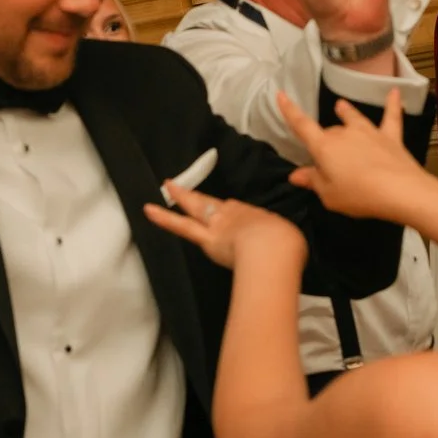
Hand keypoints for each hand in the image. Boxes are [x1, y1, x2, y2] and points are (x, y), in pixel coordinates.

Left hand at [144, 182, 307, 272]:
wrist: (273, 251)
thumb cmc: (285, 245)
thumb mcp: (287, 238)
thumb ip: (278, 239)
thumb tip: (282, 247)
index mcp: (255, 215)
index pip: (239, 212)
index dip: (232, 213)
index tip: (227, 216)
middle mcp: (234, 215)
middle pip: (214, 204)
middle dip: (200, 196)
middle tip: (182, 186)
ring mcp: (217, 225)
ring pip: (195, 208)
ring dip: (181, 197)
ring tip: (167, 187)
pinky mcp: (206, 239)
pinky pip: (181, 226)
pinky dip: (164, 218)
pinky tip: (149, 211)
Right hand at [277, 88, 429, 223]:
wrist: (399, 190)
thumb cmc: (358, 195)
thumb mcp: (328, 195)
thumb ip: (312, 181)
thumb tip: (295, 174)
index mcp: (324, 147)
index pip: (302, 126)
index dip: (289, 111)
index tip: (281, 94)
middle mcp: (344, 134)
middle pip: (330, 132)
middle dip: (325, 142)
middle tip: (327, 162)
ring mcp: (369, 133)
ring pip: (354, 119)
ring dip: (347, 113)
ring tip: (341, 105)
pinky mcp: (390, 137)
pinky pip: (391, 117)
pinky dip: (392, 105)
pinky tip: (395, 92)